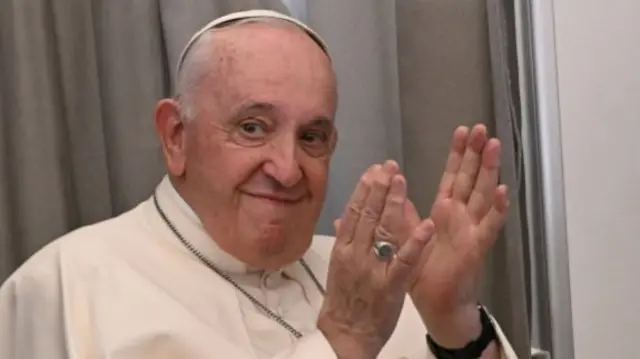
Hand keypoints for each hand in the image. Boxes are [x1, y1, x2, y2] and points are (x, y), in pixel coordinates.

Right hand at [317, 161, 435, 358]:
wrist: (345, 336)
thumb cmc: (343, 302)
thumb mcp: (337, 269)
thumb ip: (343, 241)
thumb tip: (341, 218)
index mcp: (343, 249)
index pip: (354, 211)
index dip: (365, 188)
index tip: (374, 169)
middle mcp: (356, 254)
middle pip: (368, 214)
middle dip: (379, 187)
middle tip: (389, 165)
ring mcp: (373, 268)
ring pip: (383, 230)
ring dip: (393, 203)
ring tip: (401, 181)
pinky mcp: (390, 284)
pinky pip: (404, 260)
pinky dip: (416, 241)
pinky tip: (427, 224)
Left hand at [408, 124, 508, 346]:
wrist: (436, 303)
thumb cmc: (424, 272)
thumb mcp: (407, 236)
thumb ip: (402, 213)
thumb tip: (391, 187)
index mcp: (444, 210)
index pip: (452, 175)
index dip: (457, 154)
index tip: (462, 130)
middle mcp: (461, 215)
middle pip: (470, 178)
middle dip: (476, 153)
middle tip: (482, 127)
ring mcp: (472, 229)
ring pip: (482, 194)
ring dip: (489, 170)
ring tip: (494, 146)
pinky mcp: (477, 247)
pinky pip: (489, 226)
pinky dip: (497, 209)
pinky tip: (503, 191)